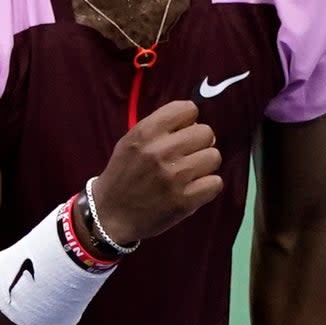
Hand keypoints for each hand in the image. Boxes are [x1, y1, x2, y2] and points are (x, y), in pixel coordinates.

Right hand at [91, 101, 222, 244]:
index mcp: (145, 133)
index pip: (188, 109)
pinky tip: (193, 190)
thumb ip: (160, 129)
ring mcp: (173, 177)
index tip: (181, 134)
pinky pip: (216, 183)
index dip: (188, 121)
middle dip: (199, 144)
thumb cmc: (124, 175)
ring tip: (190, 174)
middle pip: (206, 132)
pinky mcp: (184, 201)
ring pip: (214, 156)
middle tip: (187, 157)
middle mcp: (160, 151)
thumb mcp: (131, 142)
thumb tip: (196, 125)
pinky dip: (207, 187)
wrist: (110, 215)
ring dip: (205, 165)